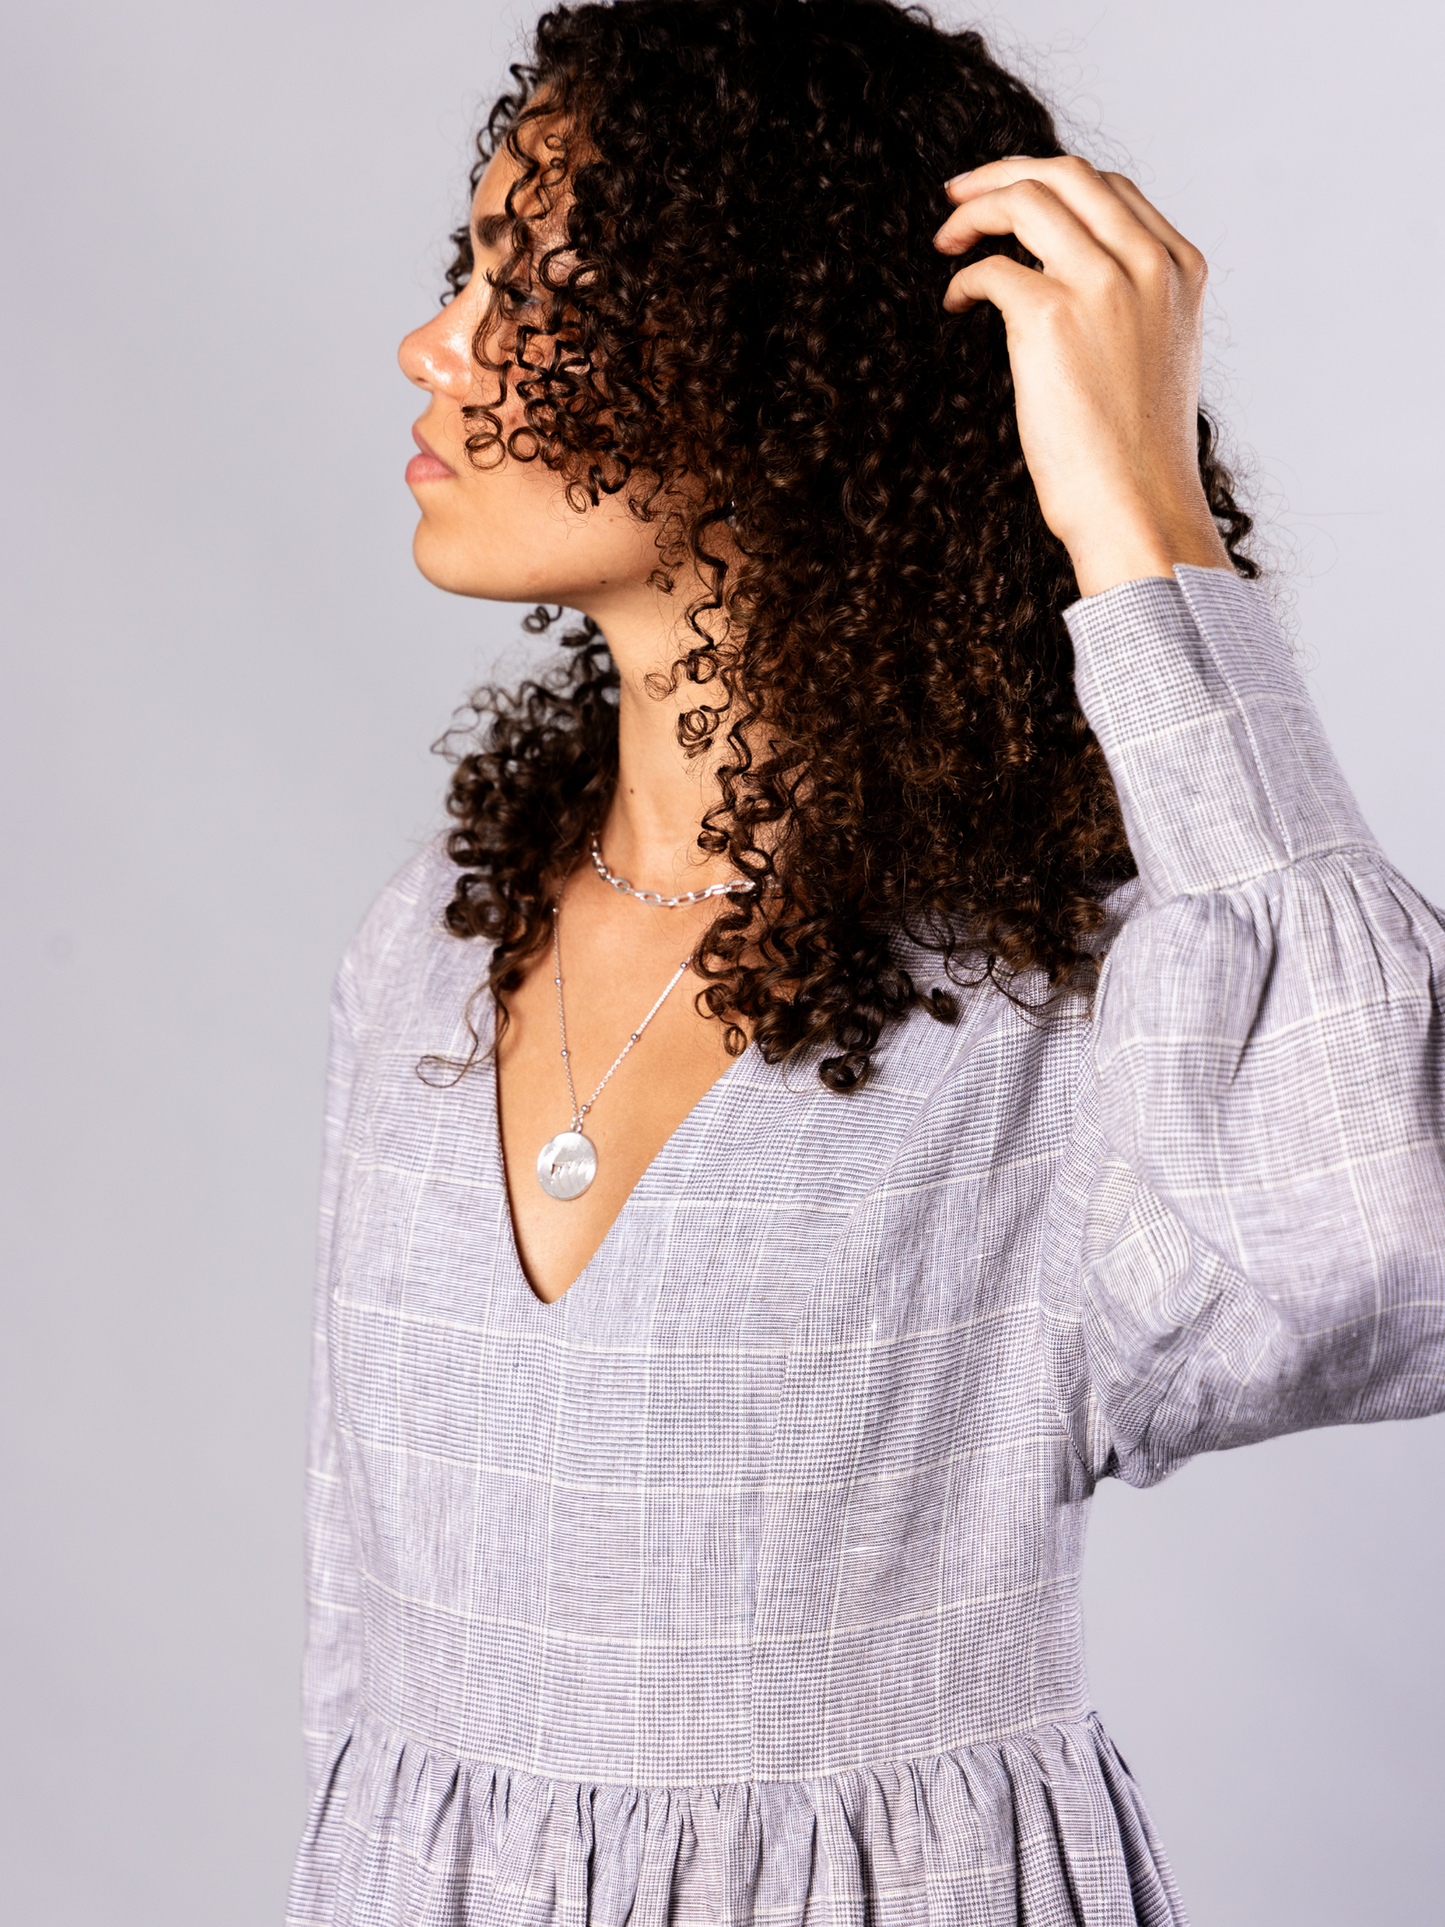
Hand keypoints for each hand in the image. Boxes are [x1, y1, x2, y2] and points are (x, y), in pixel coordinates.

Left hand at [933, 155, 1231, 597]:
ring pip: (1027, 198)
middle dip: (1002, 173)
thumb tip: (1069, 283)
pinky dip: (965, 276)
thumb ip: (1133, 307)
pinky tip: (956, 303)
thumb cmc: (1139, 459)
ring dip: (974, 210)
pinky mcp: (1052, 317)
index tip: (1009, 200)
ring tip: (945, 240)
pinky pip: (993, 266)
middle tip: (956, 197)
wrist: (1139, 511)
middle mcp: (1147, 265)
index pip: (1113, 189)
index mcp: (1180, 270)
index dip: (1052, 184)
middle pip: (1067, 174)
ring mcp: (1103, 285)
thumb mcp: (1157, 360)